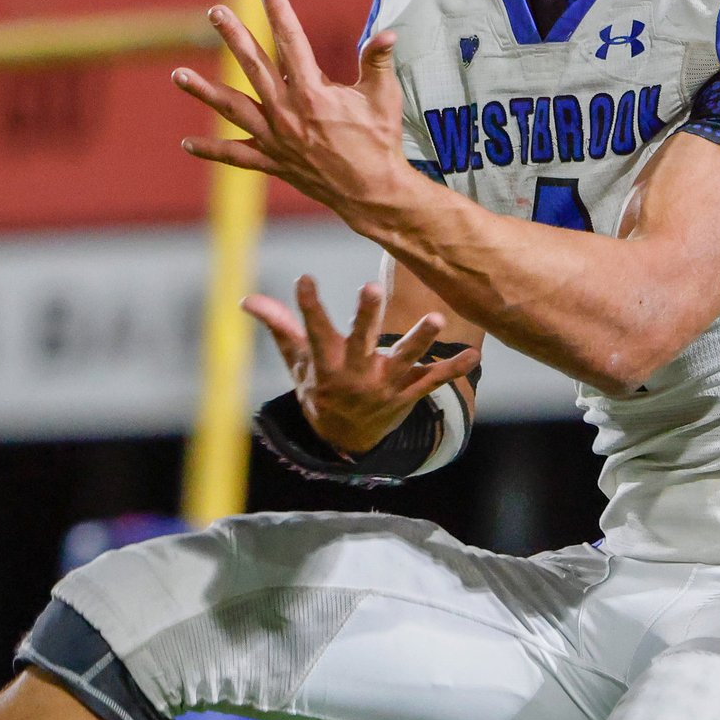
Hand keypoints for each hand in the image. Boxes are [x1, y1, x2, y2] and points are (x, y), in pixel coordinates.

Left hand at [175, 0, 411, 214]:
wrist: (372, 193)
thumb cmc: (380, 142)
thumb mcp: (383, 98)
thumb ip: (378, 61)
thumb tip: (387, 33)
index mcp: (312, 93)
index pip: (291, 43)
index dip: (278, 13)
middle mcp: (287, 113)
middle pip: (253, 66)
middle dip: (234, 36)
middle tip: (216, 12)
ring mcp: (276, 139)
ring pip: (233, 109)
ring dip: (204, 91)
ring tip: (178, 75)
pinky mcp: (273, 162)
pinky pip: (237, 155)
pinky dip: (212, 150)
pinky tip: (187, 144)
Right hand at [242, 276, 478, 456]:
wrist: (347, 440)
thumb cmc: (321, 389)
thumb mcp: (298, 363)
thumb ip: (279, 328)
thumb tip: (245, 299)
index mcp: (327, 366)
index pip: (314, 332)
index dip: (308, 307)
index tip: (304, 279)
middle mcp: (356, 376)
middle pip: (362, 343)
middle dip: (365, 316)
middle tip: (370, 288)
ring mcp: (385, 386)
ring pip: (405, 361)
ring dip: (420, 340)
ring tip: (436, 320)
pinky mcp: (408, 394)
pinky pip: (434, 381)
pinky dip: (454, 369)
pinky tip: (474, 356)